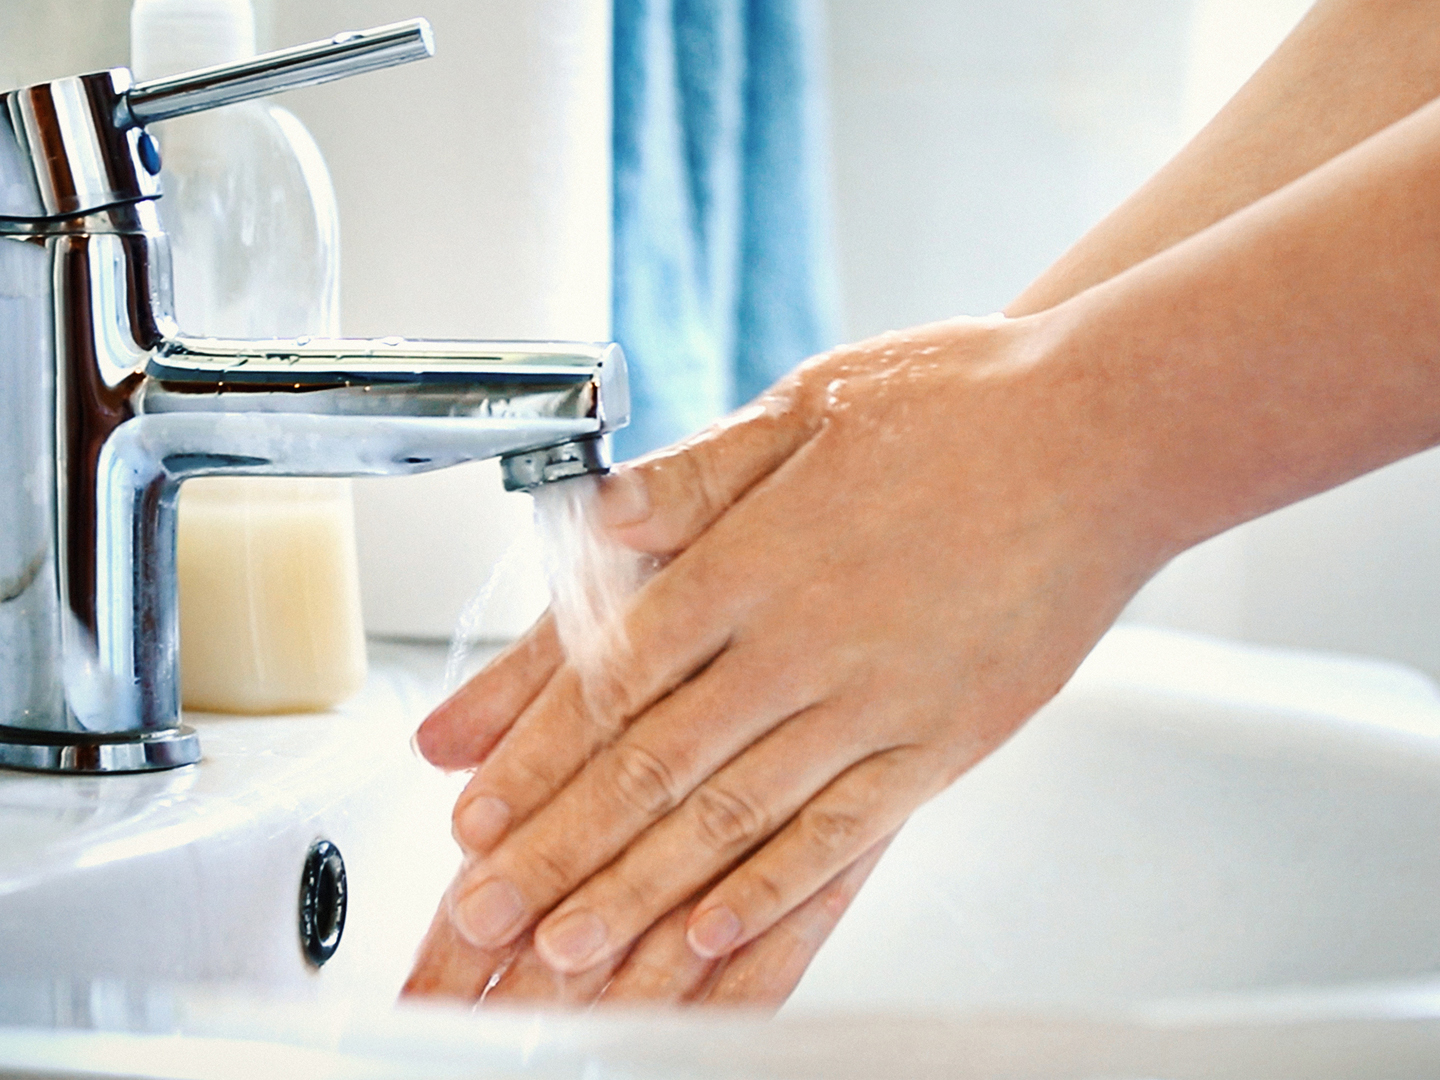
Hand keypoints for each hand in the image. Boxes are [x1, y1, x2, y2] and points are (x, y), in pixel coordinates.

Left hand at [416, 312, 1159, 977]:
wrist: (1103, 436)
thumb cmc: (955, 405)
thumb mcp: (803, 406)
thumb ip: (690, 475)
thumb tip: (590, 518)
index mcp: (752, 558)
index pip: (611, 675)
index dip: (531, 750)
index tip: (472, 807)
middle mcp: (801, 643)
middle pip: (653, 763)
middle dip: (556, 845)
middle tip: (485, 910)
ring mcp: (876, 704)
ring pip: (734, 817)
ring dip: (640, 889)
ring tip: (569, 946)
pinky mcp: (944, 744)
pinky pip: (844, 835)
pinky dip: (773, 892)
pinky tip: (714, 934)